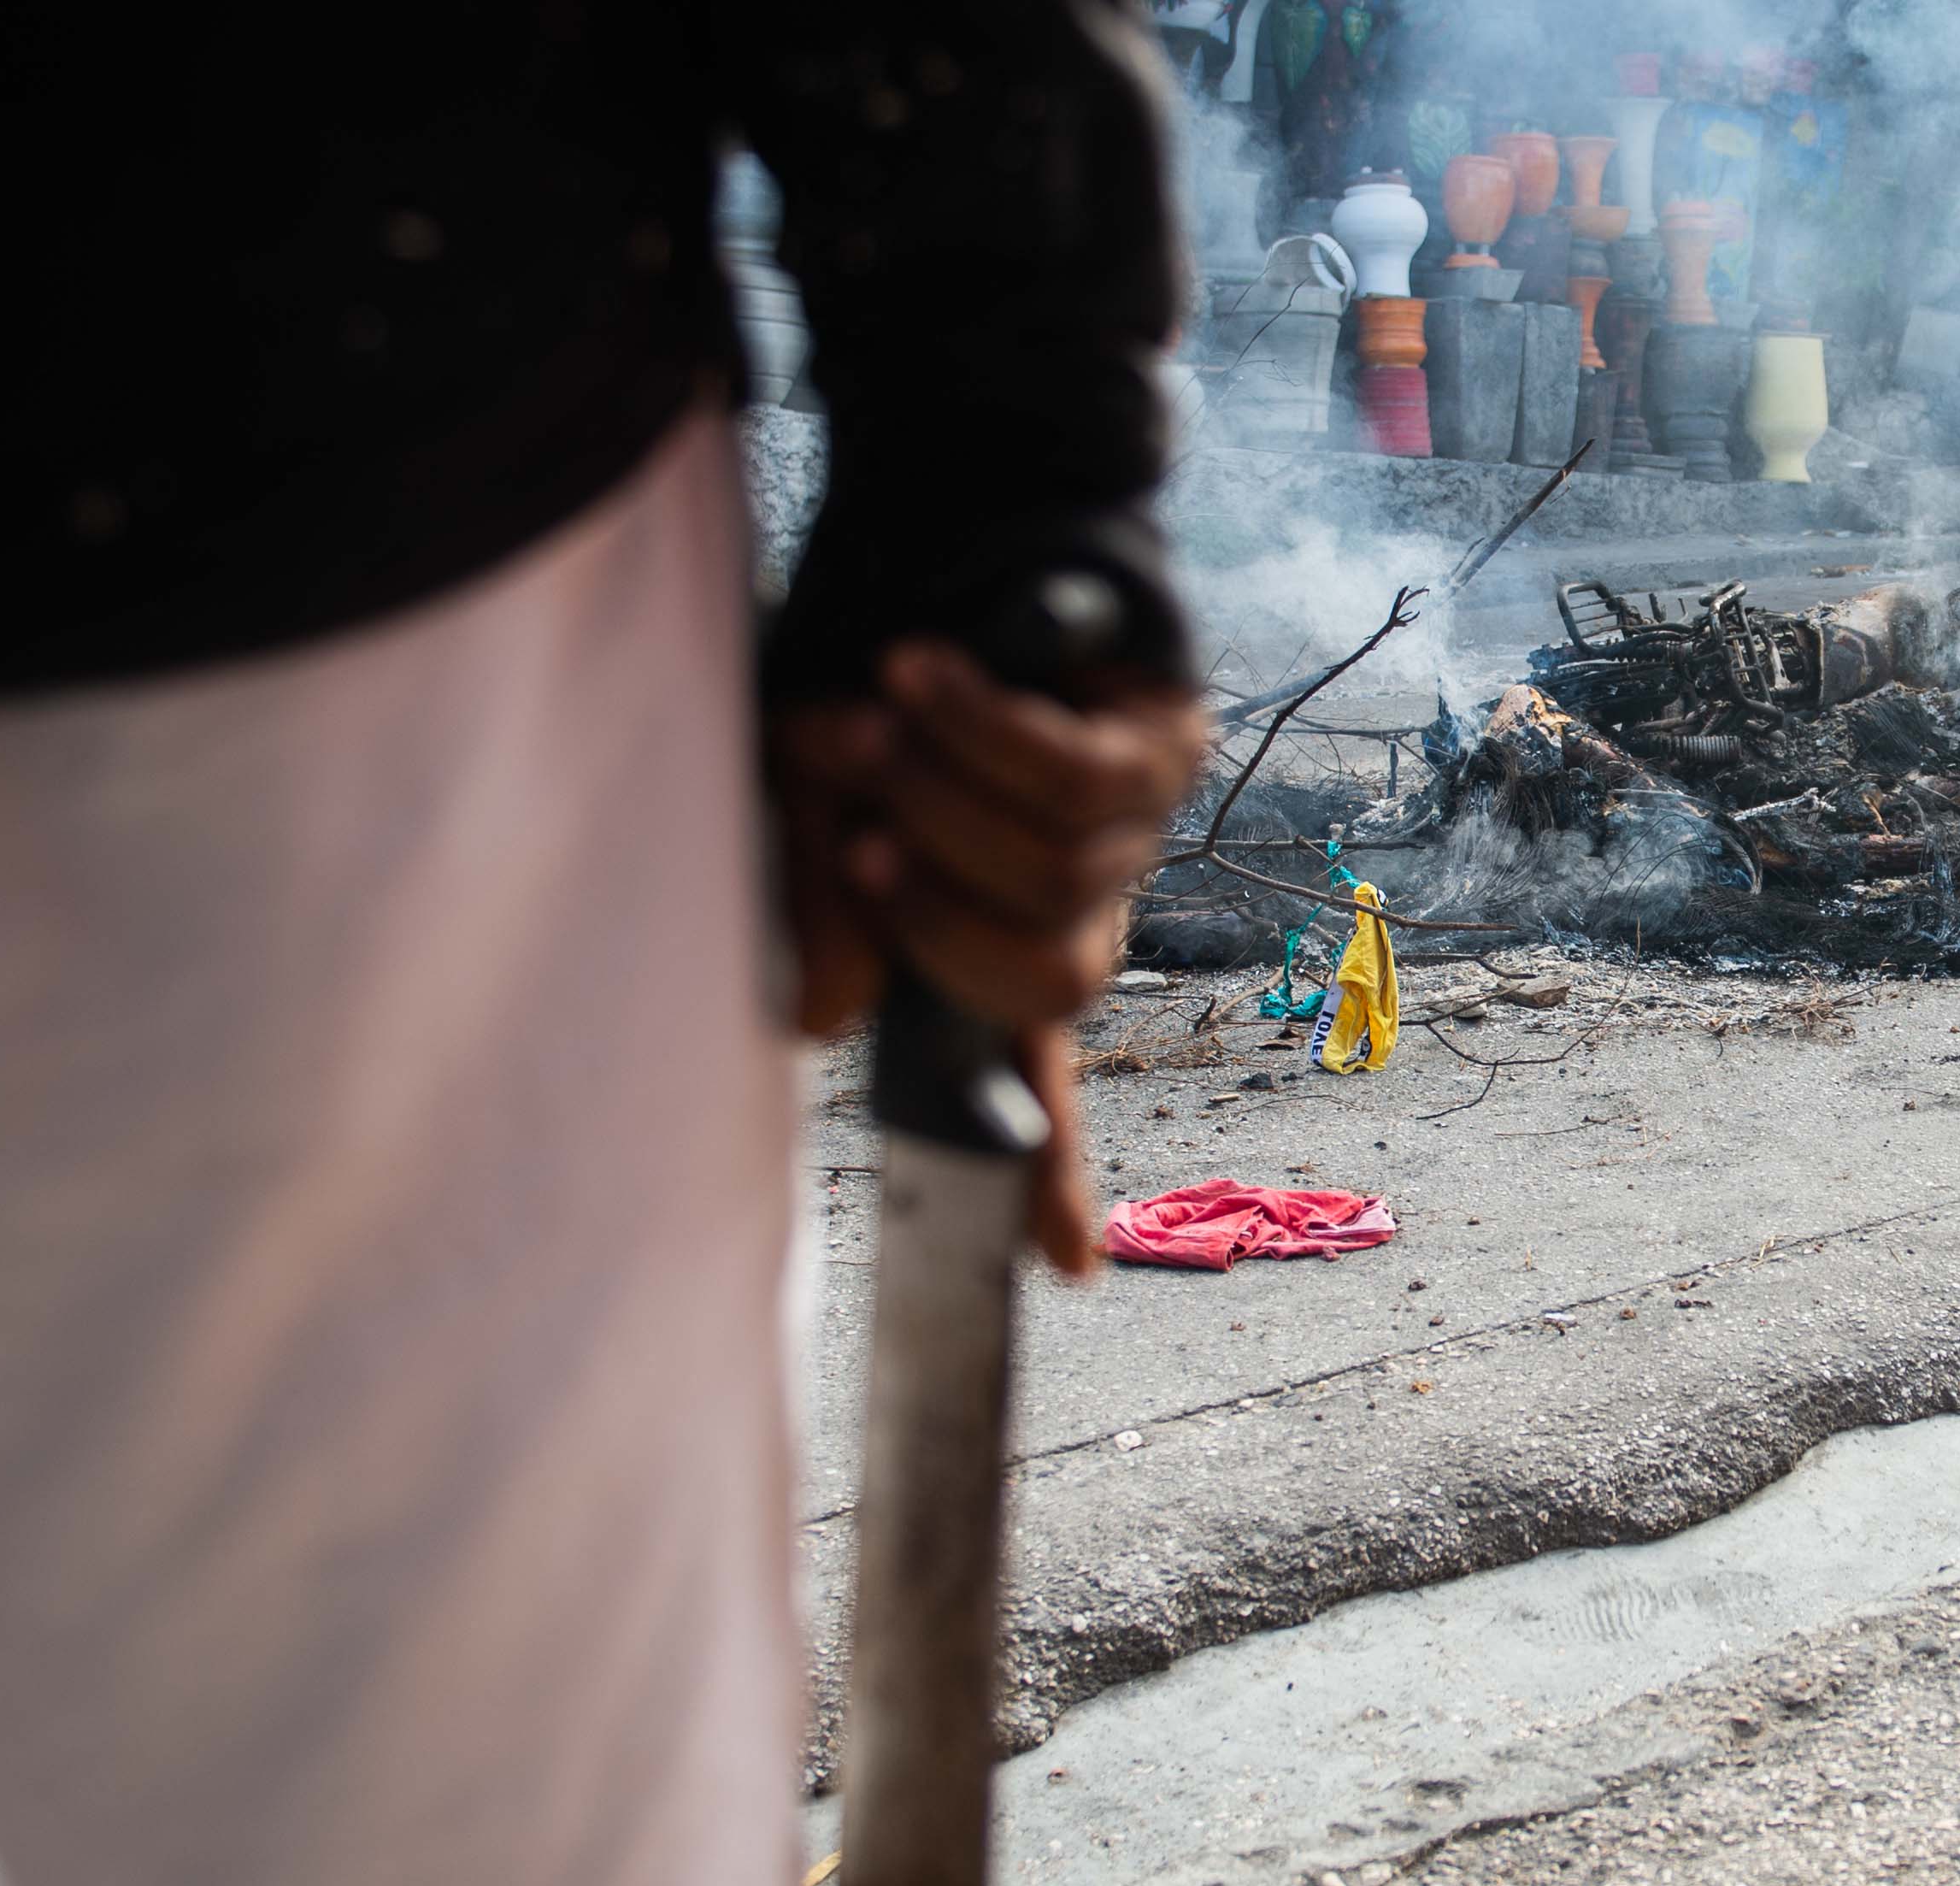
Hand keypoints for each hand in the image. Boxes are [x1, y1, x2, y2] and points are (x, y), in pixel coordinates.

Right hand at [771, 640, 1205, 1273]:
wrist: (934, 544)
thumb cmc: (858, 699)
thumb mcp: (799, 813)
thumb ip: (813, 917)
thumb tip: (829, 1022)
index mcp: (1000, 948)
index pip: (1037, 1081)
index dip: (1051, 1176)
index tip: (1064, 1266)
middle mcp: (1083, 907)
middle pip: (1051, 981)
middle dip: (941, 915)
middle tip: (858, 837)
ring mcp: (1136, 832)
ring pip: (1057, 870)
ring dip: (941, 796)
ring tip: (869, 724)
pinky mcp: (1160, 741)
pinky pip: (1070, 772)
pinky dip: (979, 729)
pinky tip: (917, 672)